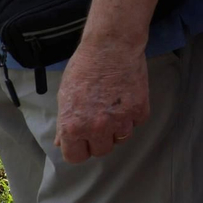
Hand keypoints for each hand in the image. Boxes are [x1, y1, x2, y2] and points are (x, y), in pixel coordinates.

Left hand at [54, 37, 148, 162]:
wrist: (111, 46)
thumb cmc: (85, 67)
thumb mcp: (65, 96)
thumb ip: (65, 122)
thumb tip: (63, 141)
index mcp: (73, 127)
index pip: (76, 157)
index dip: (79, 148)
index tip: (83, 141)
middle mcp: (97, 128)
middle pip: (102, 150)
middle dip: (100, 139)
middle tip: (100, 122)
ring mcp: (120, 120)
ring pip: (121, 138)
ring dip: (118, 128)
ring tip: (115, 108)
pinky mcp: (140, 109)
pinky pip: (137, 122)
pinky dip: (134, 114)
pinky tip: (127, 99)